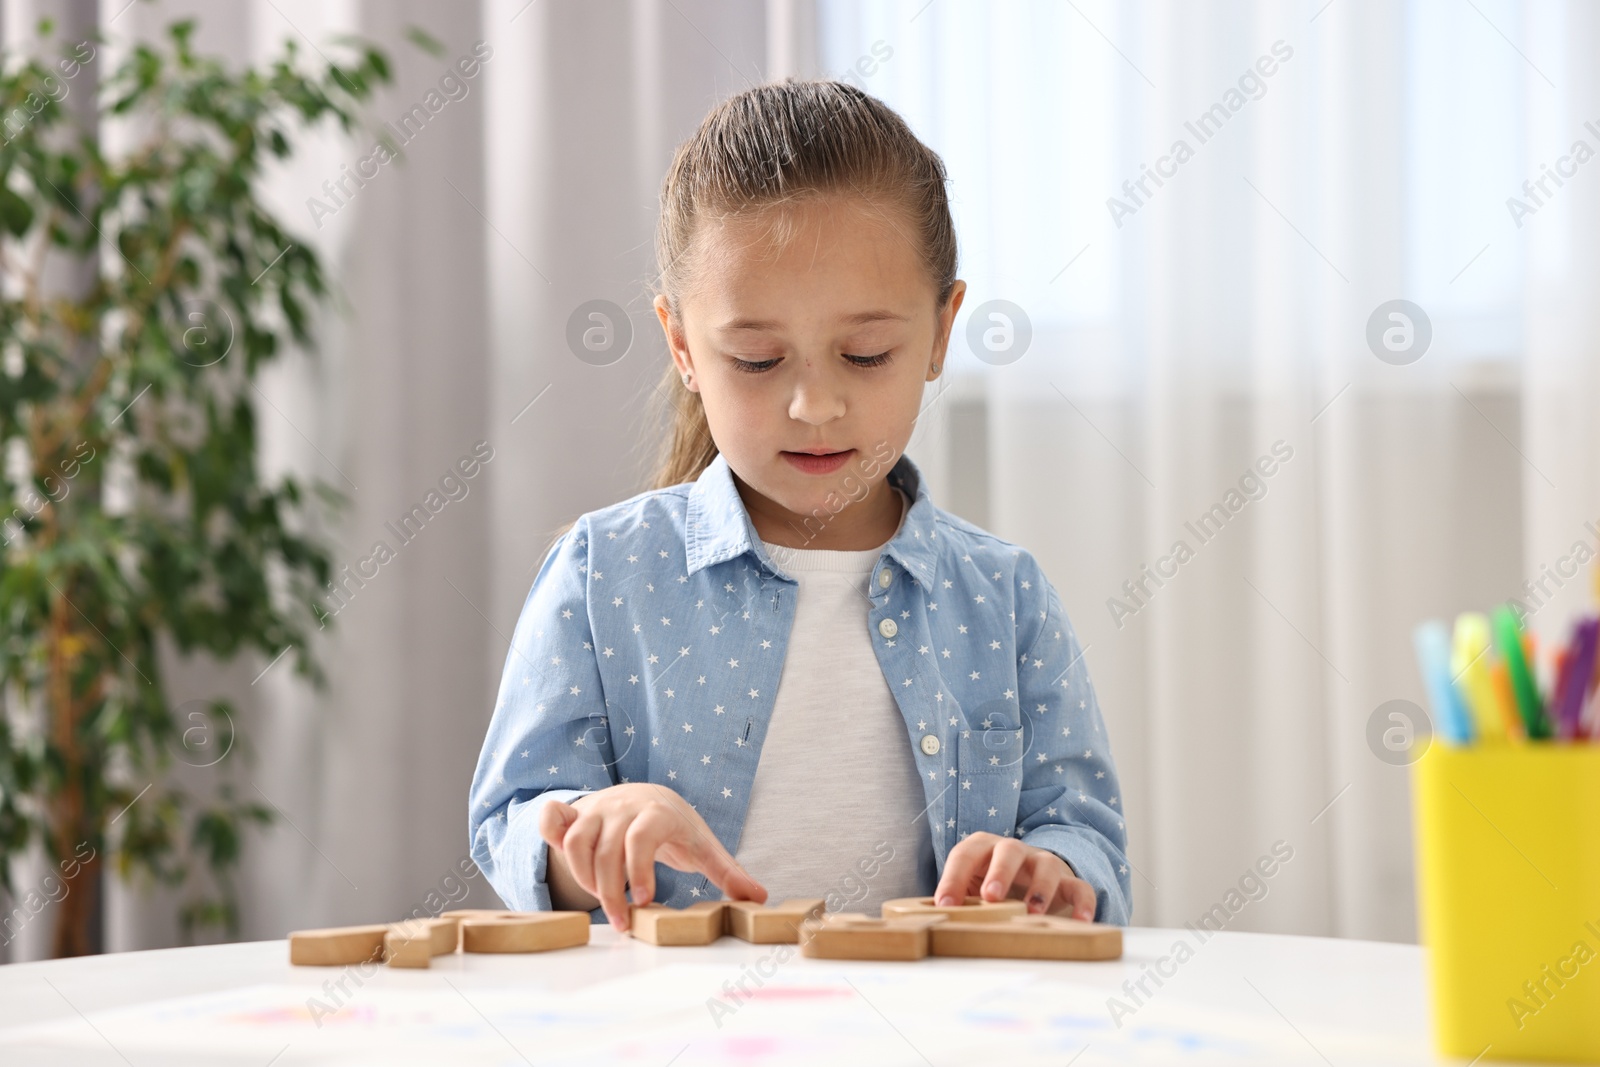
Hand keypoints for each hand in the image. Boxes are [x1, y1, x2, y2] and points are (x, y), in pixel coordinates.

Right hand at [538, 783, 766, 931]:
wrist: (650, 797)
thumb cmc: (678, 828)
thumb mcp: (703, 846)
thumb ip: (727, 872)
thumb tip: (759, 896)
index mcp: (657, 812)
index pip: (642, 837)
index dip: (639, 869)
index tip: (645, 901)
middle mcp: (622, 807)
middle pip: (606, 850)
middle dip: (610, 891)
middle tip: (623, 923)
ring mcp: (596, 809)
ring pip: (577, 842)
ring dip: (585, 878)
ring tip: (604, 902)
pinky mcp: (575, 814)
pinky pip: (551, 820)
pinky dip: (550, 836)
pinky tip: (566, 863)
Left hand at [932, 832, 1096, 920]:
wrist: (1032, 881)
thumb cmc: (993, 887)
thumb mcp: (972, 890)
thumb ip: (956, 900)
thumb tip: (932, 919)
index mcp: (984, 850)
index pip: (965, 854)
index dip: (953, 878)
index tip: (945, 905)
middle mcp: (1015, 852)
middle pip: (1008, 850)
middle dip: (999, 872)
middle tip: (990, 898)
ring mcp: (1044, 864)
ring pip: (1046, 865)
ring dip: (1040, 888)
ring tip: (1032, 913)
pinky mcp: (1069, 881)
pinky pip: (1080, 887)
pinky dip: (1083, 903)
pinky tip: (1080, 921)